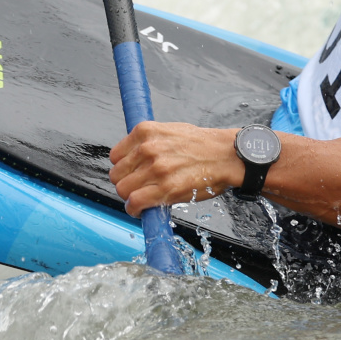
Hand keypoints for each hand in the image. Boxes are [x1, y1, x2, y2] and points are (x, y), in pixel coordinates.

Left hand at [109, 122, 245, 215]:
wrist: (226, 155)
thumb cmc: (201, 144)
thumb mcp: (171, 130)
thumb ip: (149, 140)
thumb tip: (133, 156)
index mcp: (146, 131)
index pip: (115, 155)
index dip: (123, 167)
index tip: (131, 173)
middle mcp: (148, 148)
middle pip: (116, 175)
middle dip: (125, 183)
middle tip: (139, 187)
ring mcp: (156, 169)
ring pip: (123, 190)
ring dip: (131, 197)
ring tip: (144, 197)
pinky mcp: (166, 188)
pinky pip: (135, 203)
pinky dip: (135, 209)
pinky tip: (142, 209)